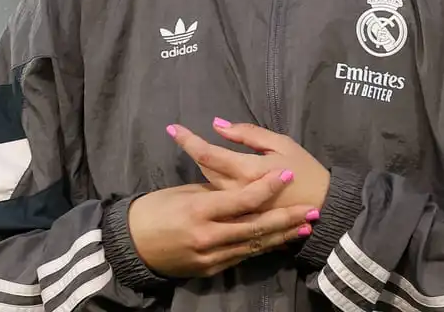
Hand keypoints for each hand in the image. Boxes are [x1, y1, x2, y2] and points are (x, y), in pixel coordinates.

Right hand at [126, 169, 316, 278]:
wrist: (132, 245)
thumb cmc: (156, 209)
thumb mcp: (184, 193)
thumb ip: (215, 191)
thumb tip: (241, 184)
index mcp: (200, 210)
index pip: (243, 199)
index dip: (268, 187)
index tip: (287, 174)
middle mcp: (208, 235)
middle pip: (256, 226)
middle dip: (287, 217)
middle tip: (311, 209)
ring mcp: (210, 256)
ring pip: (253, 245)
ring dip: (281, 236)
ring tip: (304, 226)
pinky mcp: (210, 269)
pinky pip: (241, 257)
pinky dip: (262, 248)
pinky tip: (279, 241)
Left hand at [168, 121, 330, 211]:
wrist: (323, 206)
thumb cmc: (304, 170)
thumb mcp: (281, 143)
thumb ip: (248, 134)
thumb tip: (218, 125)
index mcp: (246, 170)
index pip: (207, 154)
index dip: (188, 140)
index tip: (172, 128)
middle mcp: (236, 191)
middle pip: (204, 170)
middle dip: (196, 152)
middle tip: (188, 138)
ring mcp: (237, 209)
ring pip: (209, 186)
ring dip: (204, 169)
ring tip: (207, 157)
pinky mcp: (241, 219)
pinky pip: (220, 201)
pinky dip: (215, 186)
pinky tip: (218, 178)